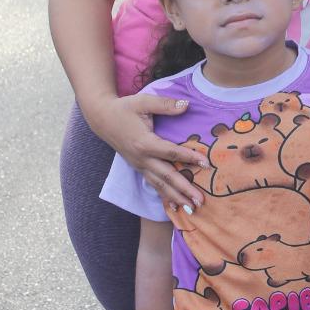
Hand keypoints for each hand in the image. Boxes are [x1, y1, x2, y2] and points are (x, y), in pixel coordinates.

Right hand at [87, 92, 208, 208]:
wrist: (102, 118)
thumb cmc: (124, 108)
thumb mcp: (144, 102)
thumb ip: (165, 105)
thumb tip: (186, 105)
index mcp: (144, 142)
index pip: (171, 152)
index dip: (189, 157)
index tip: (206, 163)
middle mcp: (142, 158)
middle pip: (167, 176)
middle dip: (184, 189)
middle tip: (201, 201)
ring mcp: (139, 165)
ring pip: (160, 185)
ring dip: (176, 197)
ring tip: (192, 208)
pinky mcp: (138, 168)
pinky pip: (153, 184)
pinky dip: (164, 196)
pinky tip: (175, 207)